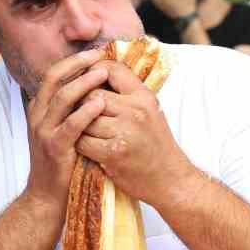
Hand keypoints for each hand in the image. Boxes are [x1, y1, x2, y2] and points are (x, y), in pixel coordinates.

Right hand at [23, 47, 111, 208]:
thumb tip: (92, 86)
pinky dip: (86, 112)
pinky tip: (101, 103)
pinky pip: (71, 125)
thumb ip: (70, 109)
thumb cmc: (61, 161)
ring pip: (62, 98)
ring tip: (103, 73)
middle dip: (77, 64)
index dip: (72, 61)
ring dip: (84, 83)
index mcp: (39, 108)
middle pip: (54, 78)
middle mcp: (37, 116)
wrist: (47, 196)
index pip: (52, 74)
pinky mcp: (54, 148)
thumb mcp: (60, 129)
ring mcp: (43, 131)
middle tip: (98, 55)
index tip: (94, 52)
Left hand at [76, 60, 196, 205]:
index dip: (94, 73)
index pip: (111, 69)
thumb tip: (95, 72)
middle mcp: (135, 111)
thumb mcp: (149, 110)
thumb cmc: (156, 144)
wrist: (169, 179)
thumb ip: (126, 93)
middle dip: (82, 103)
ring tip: (85, 131)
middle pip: (92, 94)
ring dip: (79, 125)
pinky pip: (82, 140)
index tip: (88, 83)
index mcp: (144, 96)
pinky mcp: (113, 153)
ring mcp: (124, 132)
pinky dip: (80, 144)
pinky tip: (86, 146)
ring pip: (84, 118)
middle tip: (82, 113)